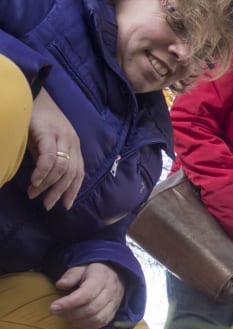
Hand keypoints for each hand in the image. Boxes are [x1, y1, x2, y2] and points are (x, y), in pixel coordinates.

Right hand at [27, 88, 83, 209]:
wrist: (29, 93)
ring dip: (48, 184)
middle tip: (47, 205)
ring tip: (35, 194)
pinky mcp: (49, 132)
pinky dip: (43, 172)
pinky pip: (49, 157)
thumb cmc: (35, 119)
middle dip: (59, 192)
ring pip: (62, 168)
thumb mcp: (44, 142)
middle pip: (71, 173)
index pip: (79, 172)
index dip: (73, 190)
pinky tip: (36, 181)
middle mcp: (72, 142)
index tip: (66, 206)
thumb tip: (44, 181)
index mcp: (74, 145)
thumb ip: (48, 159)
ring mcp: (62, 136)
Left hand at [49, 263, 124, 328]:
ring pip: (97, 318)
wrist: (114, 272)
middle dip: (71, 313)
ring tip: (66, 316)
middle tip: (57, 312)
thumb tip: (60, 285)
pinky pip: (101, 323)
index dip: (69, 303)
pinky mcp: (114, 311)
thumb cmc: (93, 271)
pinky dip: (87, 325)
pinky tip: (77, 321)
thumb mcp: (80, 267)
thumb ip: (71, 275)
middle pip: (91, 308)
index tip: (53, 307)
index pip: (86, 294)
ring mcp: (114, 303)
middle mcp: (110, 291)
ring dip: (78, 321)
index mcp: (101, 277)